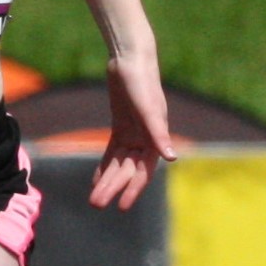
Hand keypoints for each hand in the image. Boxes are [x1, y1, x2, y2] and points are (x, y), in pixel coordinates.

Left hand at [89, 52, 175, 211]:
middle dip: (113, 188)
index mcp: (156, 138)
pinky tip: (96, 181)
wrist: (130, 58)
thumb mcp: (148, 108)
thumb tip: (171, 158)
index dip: (133, 189)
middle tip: (96, 205)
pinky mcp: (122, 126)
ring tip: (94, 200)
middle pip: (127, 171)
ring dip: (107, 181)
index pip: (144, 171)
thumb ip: (158, 133)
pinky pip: (112, 152)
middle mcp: (146, 139)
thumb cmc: (142, 81)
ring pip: (118, 164)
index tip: (121, 207)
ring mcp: (133, 133)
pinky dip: (104, 166)